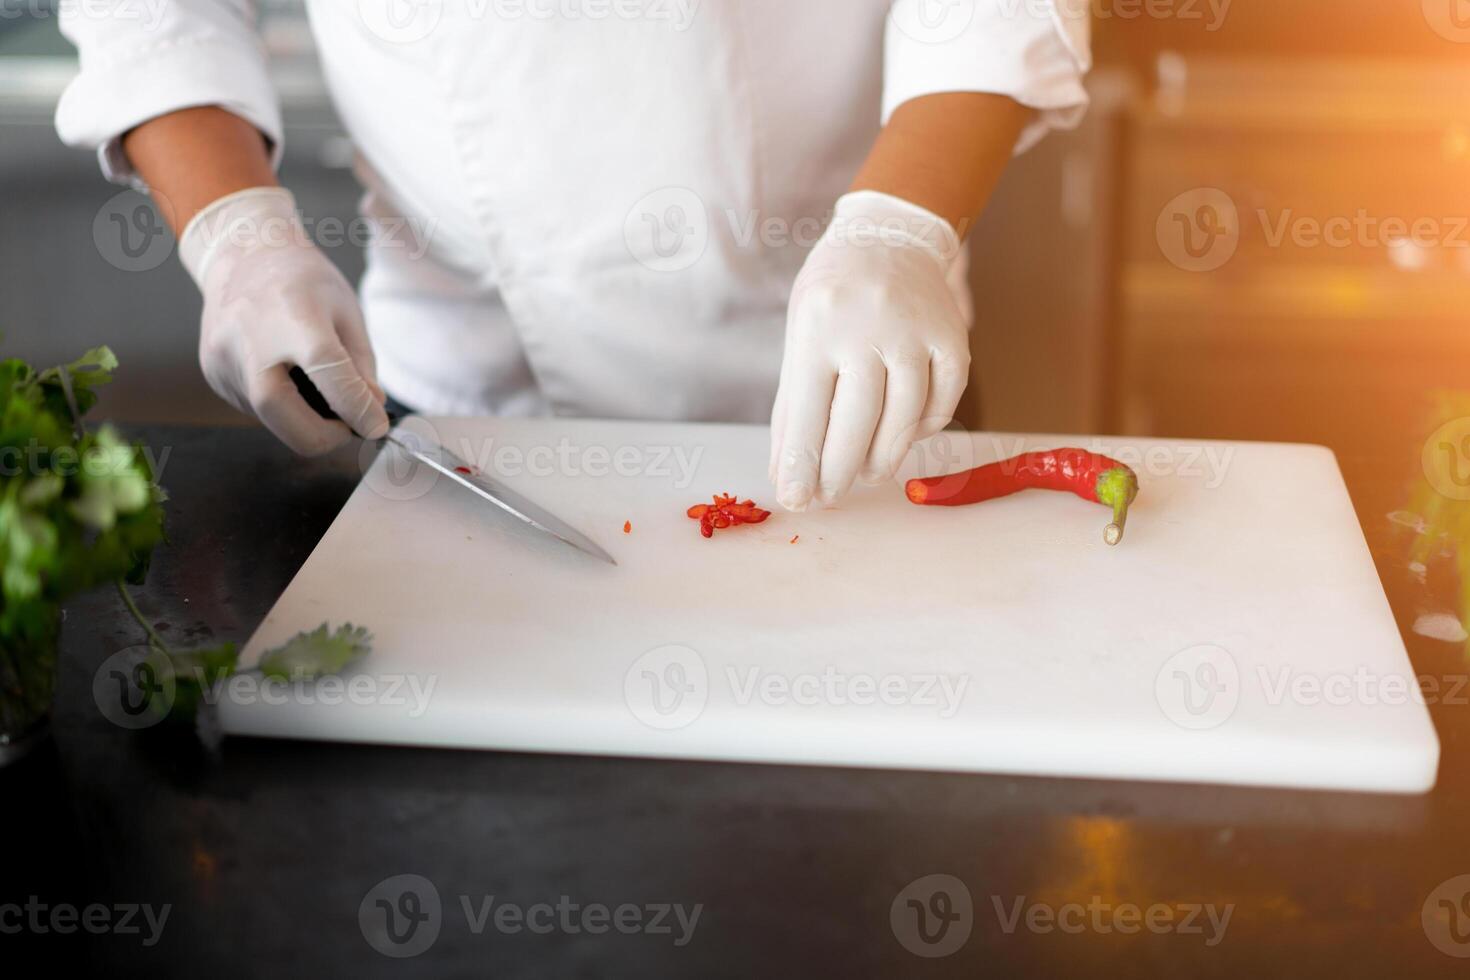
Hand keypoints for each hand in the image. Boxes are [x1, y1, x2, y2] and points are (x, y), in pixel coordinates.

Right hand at [180, 187, 388, 455]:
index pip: (328, 373)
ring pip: (271, 420)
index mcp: (293, 317)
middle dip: (324, 436)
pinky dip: (284, 409)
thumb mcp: (346, 312)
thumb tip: (370, 413)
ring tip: (319, 390)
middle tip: (349, 425)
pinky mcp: (214, 375)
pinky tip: (288, 377)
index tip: (376, 427)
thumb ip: (361, 367)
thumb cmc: (303, 281)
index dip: (357, 409)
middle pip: (283, 414)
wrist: (244, 255)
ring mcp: (225, 360)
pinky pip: (255, 410)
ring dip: (304, 422)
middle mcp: (250, 341)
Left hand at [769, 191, 970, 510]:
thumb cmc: (833, 297)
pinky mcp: (952, 337)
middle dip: (840, 472)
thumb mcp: (800, 336)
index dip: (801, 465)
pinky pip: (943, 402)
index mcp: (818, 327)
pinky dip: (923, 429)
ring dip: (883, 459)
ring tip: (867, 474)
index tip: (796, 500)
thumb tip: (786, 474)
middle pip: (857, 424)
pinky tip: (903, 438)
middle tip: (831, 496)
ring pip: (904, 419)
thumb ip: (794, 406)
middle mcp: (868, 327)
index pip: (807, 414)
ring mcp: (915, 331)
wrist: (889, 237)